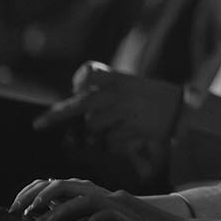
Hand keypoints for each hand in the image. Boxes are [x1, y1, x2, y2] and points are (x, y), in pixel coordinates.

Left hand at [7, 178, 196, 220]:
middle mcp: (110, 196)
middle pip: (68, 184)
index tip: (19, 206)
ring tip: (39, 220)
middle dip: (39, 195)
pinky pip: (106, 216)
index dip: (38, 191)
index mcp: (104, 197)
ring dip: (57, 208)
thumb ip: (94, 220)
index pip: (64, 185)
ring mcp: (122, 206)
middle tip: (20, 210)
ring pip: (83, 197)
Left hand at [33, 62, 176, 145]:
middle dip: (56, 116)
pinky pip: (111, 141)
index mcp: (117, 78)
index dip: (72, 91)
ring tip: (119, 124)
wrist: (183, 109)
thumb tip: (77, 93)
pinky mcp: (131, 129)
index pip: (87, 78)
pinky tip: (130, 135)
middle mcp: (118, 93)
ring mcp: (124, 112)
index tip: (59, 104)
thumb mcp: (129, 83)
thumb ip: (105, 86)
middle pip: (81, 105)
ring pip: (94, 126)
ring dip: (98, 130)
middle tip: (37, 125)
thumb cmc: (153, 96)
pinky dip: (115, 142)